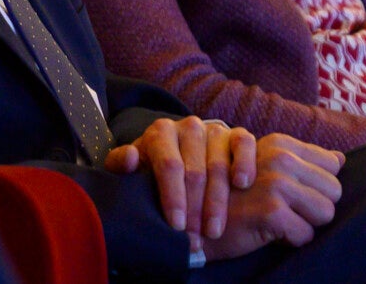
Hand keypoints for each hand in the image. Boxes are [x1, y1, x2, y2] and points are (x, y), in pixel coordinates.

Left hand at [105, 117, 256, 241]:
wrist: (180, 158)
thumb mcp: (132, 170)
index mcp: (160, 133)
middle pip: (195, 171)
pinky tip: (242, 184)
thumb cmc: (153, 170)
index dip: (173, 198)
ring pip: (219, 164)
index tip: (176, 227)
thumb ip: (121, 165)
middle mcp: (188, 127)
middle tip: (194, 238)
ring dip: (217, 201)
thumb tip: (130, 158)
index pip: (169, 166)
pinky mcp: (236, 135)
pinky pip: (244, 143)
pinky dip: (244, 163)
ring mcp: (214, 130)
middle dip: (195, 209)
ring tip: (213, 230)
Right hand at [203, 134, 344, 261]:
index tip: (294, 195)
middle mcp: (280, 157)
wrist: (197, 221)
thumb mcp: (268, 169)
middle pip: (335, 190)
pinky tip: (271, 234)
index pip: (332, 165)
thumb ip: (304, 160)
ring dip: (307, 224)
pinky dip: (293, 241)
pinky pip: (306, 235)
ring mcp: (276, 183)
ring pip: (326, 212)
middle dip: (317, 208)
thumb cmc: (236, 198)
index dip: (318, 187)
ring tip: (281, 222)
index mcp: (281, 143)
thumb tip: (341, 158)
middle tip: (289, 212)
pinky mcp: (271, 211)